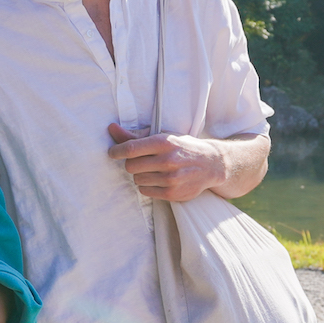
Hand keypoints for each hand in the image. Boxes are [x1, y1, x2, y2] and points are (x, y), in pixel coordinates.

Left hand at [107, 123, 224, 201]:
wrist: (212, 164)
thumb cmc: (183, 147)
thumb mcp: (164, 137)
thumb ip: (136, 136)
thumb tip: (111, 128)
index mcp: (164, 142)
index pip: (131, 148)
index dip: (117, 151)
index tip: (113, 152)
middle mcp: (168, 160)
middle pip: (130, 166)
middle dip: (132, 164)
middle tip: (141, 161)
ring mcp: (170, 179)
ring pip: (137, 179)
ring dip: (141, 175)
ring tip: (154, 170)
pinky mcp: (172, 193)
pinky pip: (145, 191)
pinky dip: (148, 186)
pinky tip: (158, 180)